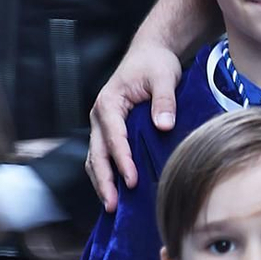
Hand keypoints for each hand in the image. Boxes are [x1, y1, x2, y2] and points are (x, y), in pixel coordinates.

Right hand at [87, 41, 183, 210]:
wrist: (150, 52)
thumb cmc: (155, 63)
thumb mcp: (164, 76)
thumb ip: (164, 100)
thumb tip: (164, 125)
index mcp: (109, 102)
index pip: (113, 137)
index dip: (122, 160)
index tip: (132, 180)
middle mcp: (100, 115)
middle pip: (97, 153)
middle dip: (104, 180)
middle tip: (112, 204)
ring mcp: (102, 124)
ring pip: (96, 158)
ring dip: (102, 182)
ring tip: (111, 206)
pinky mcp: (110, 130)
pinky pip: (104, 155)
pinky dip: (108, 174)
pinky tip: (117, 192)